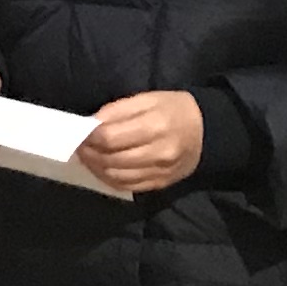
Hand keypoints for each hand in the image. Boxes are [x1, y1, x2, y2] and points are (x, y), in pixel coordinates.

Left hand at [76, 92, 203, 195]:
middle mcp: (158, 153)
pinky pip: (127, 186)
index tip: (80, 132)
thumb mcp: (148, 99)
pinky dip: (108, 179)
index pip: (110, 138)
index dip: (89, 137)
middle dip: (89, 153)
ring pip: (116, 176)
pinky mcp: (160, 184)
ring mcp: (160, 172)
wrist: (207, 132)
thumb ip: (118, 109)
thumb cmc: (173, 109)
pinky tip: (101, 168)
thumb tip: (92, 123)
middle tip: (79, 145)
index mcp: (155, 126)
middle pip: (111, 159)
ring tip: (87, 156)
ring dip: (95, 167)